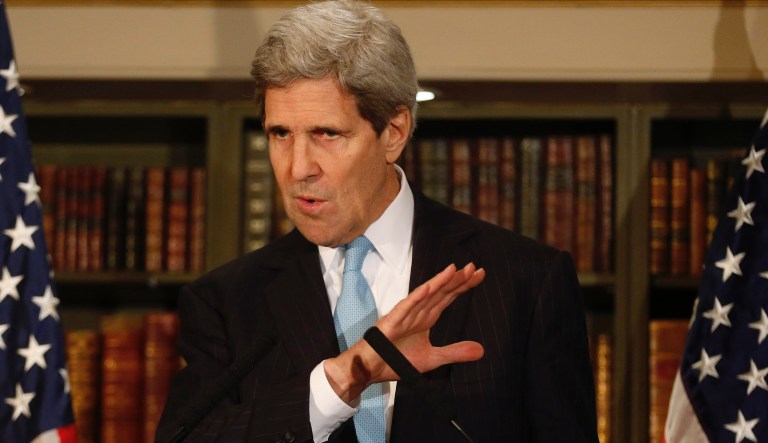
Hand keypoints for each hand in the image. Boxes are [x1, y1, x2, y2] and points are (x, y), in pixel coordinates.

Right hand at [323, 263, 485, 403]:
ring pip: (424, 296)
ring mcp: (404, 315)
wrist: (371, 368)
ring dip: (438, 283)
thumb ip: (455, 352)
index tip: (480, 274)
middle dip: (456, 279)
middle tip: (474, 267)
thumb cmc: (396, 359)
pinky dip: (415, 299)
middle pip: (440, 292)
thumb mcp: (433, 358)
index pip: (448, 296)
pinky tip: (426, 288)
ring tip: (453, 270)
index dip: (463, 285)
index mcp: (427, 317)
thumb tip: (481, 350)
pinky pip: (404, 309)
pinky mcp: (391, 322)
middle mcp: (417, 312)